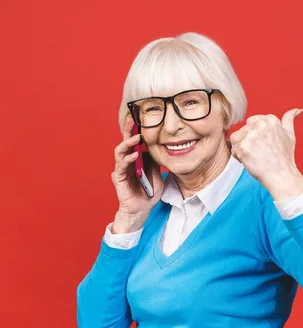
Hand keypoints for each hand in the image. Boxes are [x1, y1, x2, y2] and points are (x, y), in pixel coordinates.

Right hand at [111, 116, 164, 232]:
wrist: (142, 210)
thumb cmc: (149, 193)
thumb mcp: (156, 174)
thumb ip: (155, 162)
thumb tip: (160, 148)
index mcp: (135, 159)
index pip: (134, 141)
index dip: (136, 130)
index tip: (140, 117)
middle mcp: (126, 162)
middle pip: (125, 142)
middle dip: (128, 130)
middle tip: (132, 118)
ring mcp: (121, 169)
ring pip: (120, 151)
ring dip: (128, 143)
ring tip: (136, 138)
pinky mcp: (118, 178)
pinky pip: (121, 166)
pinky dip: (128, 160)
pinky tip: (135, 156)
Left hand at [230, 109, 302, 199]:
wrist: (281, 176)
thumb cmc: (285, 158)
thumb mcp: (290, 135)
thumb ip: (289, 120)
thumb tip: (297, 110)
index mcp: (270, 119)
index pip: (251, 122)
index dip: (255, 135)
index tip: (264, 145)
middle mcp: (260, 125)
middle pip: (242, 130)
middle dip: (247, 141)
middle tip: (260, 153)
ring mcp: (251, 136)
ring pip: (236, 139)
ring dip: (242, 149)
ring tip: (255, 156)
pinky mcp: (243, 147)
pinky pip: (233, 149)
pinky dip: (239, 157)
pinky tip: (251, 161)